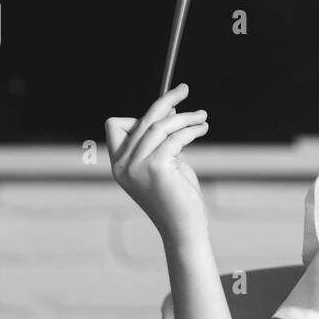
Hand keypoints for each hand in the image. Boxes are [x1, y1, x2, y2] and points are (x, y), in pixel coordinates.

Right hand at [106, 83, 209, 245]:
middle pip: (141, 120)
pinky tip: (202, 129)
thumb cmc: (178, 198)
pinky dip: (191, 129)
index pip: (115, 125)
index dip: (140, 114)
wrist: (185, 228)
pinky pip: (175, 138)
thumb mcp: (166, 164)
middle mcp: (122, 165)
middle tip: (184, 89)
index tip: (166, 108)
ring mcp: (136, 167)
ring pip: (160, 126)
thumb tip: (169, 109)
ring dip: (184, 117)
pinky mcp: (156, 168)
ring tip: (202, 117)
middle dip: (165, 102)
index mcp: (119, 164)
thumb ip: (162, 140)